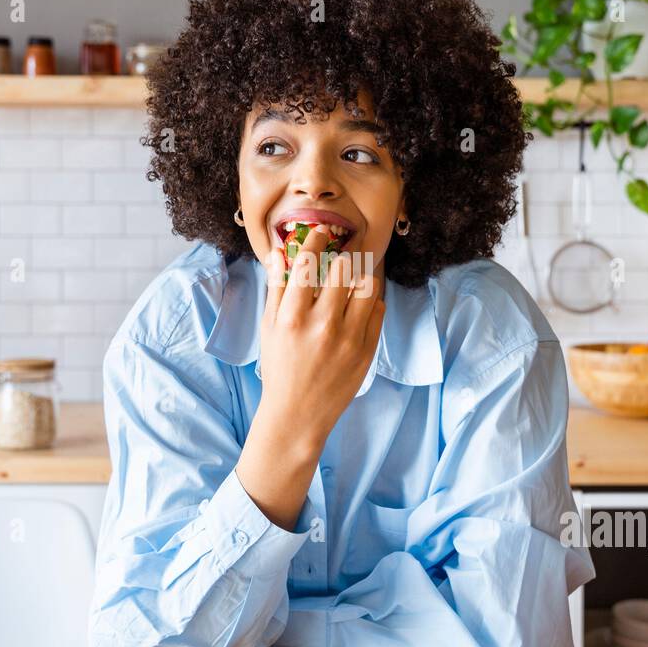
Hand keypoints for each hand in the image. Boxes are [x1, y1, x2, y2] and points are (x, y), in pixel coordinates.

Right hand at [258, 224, 384, 447]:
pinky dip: (370, 301)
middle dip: (340, 259)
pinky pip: (378, 309)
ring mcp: (349, 338)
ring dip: (359, 276)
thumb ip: (276, 288)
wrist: (298, 413)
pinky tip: (358, 306)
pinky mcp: (367, 350)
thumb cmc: (279, 368)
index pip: (308, 263)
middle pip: (343, 269)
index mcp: (292, 317)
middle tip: (338, 259)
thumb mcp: (269, 328)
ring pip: (367, 285)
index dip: (315, 241)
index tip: (319, 233)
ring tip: (351, 281)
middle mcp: (322, 325)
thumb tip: (280, 253)